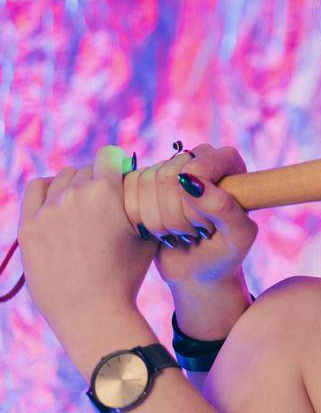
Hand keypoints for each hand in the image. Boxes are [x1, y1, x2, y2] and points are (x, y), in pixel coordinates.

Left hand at [18, 146, 156, 332]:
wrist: (92, 311)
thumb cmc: (126, 274)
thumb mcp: (147, 231)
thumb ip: (141, 200)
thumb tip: (140, 179)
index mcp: (107, 191)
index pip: (110, 155)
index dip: (118, 165)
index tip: (120, 177)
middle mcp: (75, 194)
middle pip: (86, 169)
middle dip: (98, 180)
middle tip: (104, 204)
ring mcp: (48, 210)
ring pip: (62, 178)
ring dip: (74, 185)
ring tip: (82, 208)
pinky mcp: (29, 227)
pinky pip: (35, 190)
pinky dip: (48, 190)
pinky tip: (57, 203)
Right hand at [124, 143, 257, 290]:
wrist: (199, 270)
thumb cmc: (225, 252)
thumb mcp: (238, 236)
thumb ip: (224, 207)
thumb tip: (191, 182)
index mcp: (227, 161)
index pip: (198, 166)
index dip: (195, 200)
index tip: (208, 224)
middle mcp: (197, 158)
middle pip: (167, 175)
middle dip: (177, 216)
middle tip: (195, 232)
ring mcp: (168, 169)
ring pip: (145, 182)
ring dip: (159, 220)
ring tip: (181, 233)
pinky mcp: (144, 184)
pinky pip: (126, 190)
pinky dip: (140, 219)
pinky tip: (160, 232)